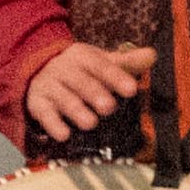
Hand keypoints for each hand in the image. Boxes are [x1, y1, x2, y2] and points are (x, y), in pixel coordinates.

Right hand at [22, 38, 155, 145]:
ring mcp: (49, 86)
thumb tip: (152, 55)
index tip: (132, 89)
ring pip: (63, 98)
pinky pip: (44, 114)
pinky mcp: (37, 103)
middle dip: (95, 94)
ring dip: (76, 110)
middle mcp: (64, 69)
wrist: (36, 69)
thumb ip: (126, 62)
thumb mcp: (100, 62)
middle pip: (81, 82)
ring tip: (90, 123)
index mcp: (82, 57)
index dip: (116, 77)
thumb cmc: (78, 70)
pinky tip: (64, 135)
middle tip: (109, 107)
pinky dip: (53, 124)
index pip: (101, 66)